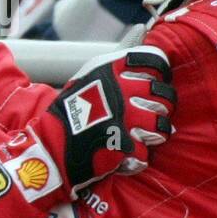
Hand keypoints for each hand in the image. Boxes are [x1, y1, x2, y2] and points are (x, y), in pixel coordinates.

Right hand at [41, 46, 174, 193]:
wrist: (51, 143)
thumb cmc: (71, 112)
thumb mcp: (89, 78)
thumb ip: (116, 71)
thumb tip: (146, 60)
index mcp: (111, 70)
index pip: (155, 61)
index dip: (162, 74)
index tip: (160, 82)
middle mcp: (120, 91)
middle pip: (164, 96)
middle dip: (162, 107)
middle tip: (152, 114)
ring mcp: (123, 119)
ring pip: (162, 126)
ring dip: (155, 133)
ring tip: (143, 135)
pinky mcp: (123, 145)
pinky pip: (146, 152)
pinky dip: (138, 157)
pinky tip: (126, 153)